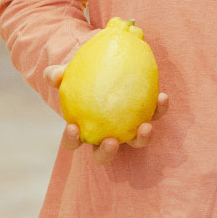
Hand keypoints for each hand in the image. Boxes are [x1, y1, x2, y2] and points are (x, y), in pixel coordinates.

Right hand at [44, 64, 168, 163]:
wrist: (108, 63)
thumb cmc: (83, 73)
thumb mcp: (69, 71)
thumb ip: (58, 74)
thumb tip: (54, 76)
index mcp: (84, 128)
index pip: (73, 142)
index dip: (72, 140)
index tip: (73, 127)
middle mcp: (106, 135)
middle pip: (104, 154)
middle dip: (107, 152)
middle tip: (111, 142)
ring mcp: (128, 129)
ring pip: (136, 143)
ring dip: (141, 139)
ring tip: (145, 127)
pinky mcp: (146, 115)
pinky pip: (154, 115)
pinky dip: (159, 108)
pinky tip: (162, 96)